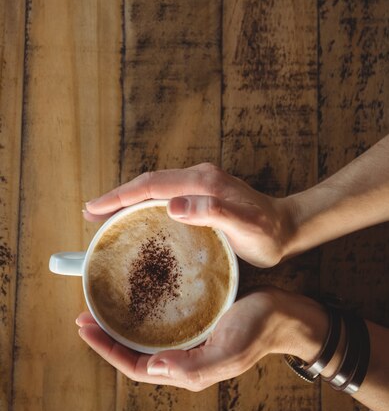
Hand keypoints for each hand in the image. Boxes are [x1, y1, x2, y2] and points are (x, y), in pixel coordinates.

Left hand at [76, 290, 284, 390]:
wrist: (284, 313)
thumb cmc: (258, 330)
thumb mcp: (228, 350)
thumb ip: (193, 366)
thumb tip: (152, 368)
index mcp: (187, 369)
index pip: (137, 366)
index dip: (108, 350)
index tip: (86, 327)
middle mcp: (183, 356)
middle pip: (136, 351)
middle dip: (108, 336)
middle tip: (86, 313)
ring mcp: (190, 338)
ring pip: (146, 335)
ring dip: (123, 323)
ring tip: (104, 304)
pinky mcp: (197, 320)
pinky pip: (163, 318)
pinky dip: (145, 308)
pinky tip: (140, 291)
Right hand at [84, 163, 293, 266]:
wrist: (289, 228)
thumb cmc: (268, 233)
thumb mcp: (245, 226)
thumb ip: (213, 212)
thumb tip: (172, 205)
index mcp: (202, 181)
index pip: (152, 184)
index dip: (121, 196)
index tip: (95, 208)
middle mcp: (198, 177)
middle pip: (148, 183)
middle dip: (117, 196)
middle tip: (90, 213)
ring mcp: (200, 184)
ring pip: (155, 188)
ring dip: (128, 199)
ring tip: (104, 216)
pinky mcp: (202, 194)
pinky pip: (165, 195)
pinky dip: (144, 204)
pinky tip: (137, 217)